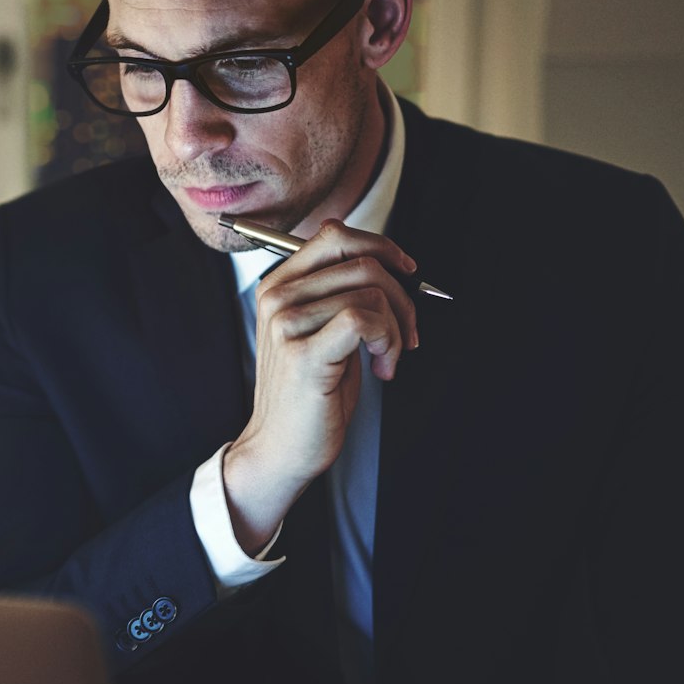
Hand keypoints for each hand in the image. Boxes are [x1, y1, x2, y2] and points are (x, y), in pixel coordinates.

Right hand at [222, 220, 419, 551]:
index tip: (406, 273)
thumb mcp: (324, 331)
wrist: (282, 447)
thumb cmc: (310, 394)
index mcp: (279, 285)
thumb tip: (391, 264)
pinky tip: (381, 368)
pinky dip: (387, 342)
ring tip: (388, 358)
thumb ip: (342, 292)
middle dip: (401, 294)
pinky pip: (364, 319)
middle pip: (360, 260)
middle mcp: (277, 297)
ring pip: (369, 291)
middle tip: (406, 331)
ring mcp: (286, 323)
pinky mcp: (303, 352)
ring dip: (396, 327)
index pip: (335, 235)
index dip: (381, 247)